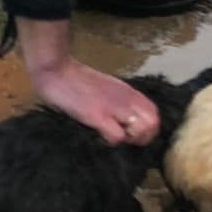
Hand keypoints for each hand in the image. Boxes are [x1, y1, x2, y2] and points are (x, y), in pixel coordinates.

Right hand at [16, 17, 158, 144]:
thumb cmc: (75, 80)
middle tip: (125, 138)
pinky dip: (111, 141)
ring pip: (142, 130)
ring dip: (130, 140)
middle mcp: (125, 99)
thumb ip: (118, 99)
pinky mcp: (98, 115)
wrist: (56, 71)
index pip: (154, 113)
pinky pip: (117, 136)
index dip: (148, 127)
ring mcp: (113, 107)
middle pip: (154, 123)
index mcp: (128, 92)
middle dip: (143, 137)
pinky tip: (100, 136)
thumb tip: (124, 117)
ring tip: (113, 136)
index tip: (132, 133)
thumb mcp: (105, 87)